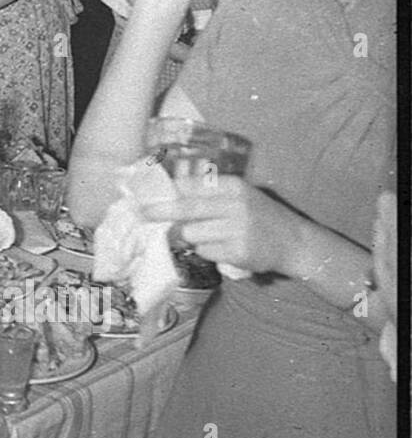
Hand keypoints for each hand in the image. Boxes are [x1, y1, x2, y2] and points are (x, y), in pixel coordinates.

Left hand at [140, 175, 302, 274]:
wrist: (294, 242)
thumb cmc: (260, 216)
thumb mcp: (240, 195)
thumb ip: (210, 194)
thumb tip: (169, 196)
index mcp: (234, 186)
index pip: (192, 185)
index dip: (168, 190)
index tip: (147, 194)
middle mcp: (235, 205)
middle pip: (187, 209)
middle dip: (161, 212)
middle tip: (142, 214)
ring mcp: (238, 230)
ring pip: (192, 234)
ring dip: (191, 237)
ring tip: (208, 235)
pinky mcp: (238, 252)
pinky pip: (205, 252)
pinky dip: (207, 251)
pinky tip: (223, 248)